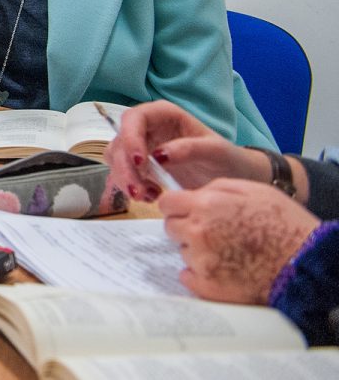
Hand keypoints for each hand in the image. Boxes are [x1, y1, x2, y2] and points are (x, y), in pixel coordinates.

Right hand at [105, 101, 265, 200]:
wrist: (233, 178)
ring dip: (126, 180)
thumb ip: (190, 149)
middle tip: (139, 192)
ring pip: (117, 160)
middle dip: (125, 168)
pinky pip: (124, 174)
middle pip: (120, 142)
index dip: (130, 138)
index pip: (133, 119)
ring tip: (150, 196)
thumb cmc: (227, 160)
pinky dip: (132, 188)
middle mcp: (147, 128)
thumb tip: (159, 155)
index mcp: (163, 115)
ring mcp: (141, 147)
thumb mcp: (216, 152)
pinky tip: (152, 196)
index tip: (140, 162)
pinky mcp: (140, 166)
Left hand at [160, 178, 318, 302]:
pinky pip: (187, 276)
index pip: (167, 203)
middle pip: (171, 227)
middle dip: (186, 227)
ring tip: (228, 251)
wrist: (307, 261)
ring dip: (196, 250)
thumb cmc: (284, 222)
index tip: (187, 210)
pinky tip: (222, 268)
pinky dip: (199, 273)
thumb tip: (191, 195)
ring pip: (182, 251)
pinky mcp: (208, 286)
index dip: (178, 206)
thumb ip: (214, 189)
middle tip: (213, 231)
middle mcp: (197, 232)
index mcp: (205, 205)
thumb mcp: (251, 190)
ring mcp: (201, 261)